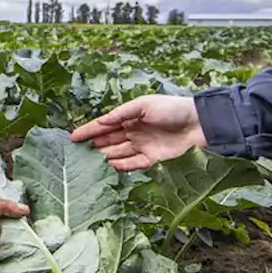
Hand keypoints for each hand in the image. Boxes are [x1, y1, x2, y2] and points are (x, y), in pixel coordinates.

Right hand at [69, 95, 204, 170]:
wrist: (199, 124)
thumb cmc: (172, 108)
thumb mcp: (144, 104)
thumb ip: (121, 113)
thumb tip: (101, 121)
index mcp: (130, 116)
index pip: (104, 125)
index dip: (88, 131)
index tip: (72, 137)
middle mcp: (133, 132)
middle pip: (108, 141)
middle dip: (92, 146)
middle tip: (75, 154)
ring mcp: (142, 146)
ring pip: (118, 153)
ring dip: (104, 158)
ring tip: (87, 164)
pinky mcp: (152, 159)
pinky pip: (132, 164)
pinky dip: (121, 166)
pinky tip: (109, 167)